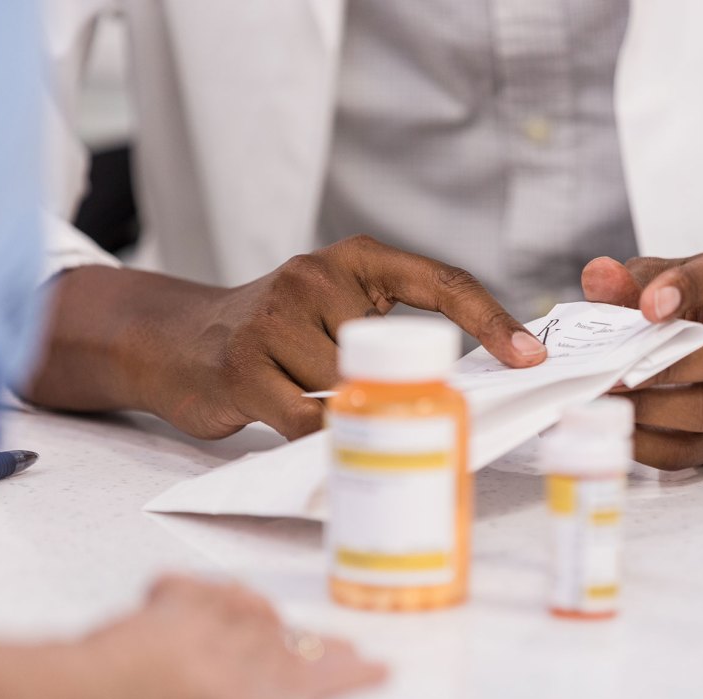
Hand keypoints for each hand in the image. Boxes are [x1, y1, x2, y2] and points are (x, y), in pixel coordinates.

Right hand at [28, 235, 546, 439]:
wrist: (172, 340)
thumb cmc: (269, 335)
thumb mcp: (329, 311)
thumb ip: (379, 331)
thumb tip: (450, 385)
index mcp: (353, 260)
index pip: (440, 282)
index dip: (491, 320)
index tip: (531, 358)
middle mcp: (315, 277)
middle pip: (390, 356)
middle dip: (388, 390)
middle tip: (375, 404)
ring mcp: (275, 318)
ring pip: (350, 391)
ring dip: (339, 412)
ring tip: (297, 394)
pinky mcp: (244, 365)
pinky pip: (310, 419)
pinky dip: (316, 434)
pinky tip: (289, 418)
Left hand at [91, 575, 385, 698]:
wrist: (82, 691)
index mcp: (251, 698)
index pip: (313, 683)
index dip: (348, 675)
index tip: (376, 668)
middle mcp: (240, 653)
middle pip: (293, 646)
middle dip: (325, 648)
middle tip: (350, 647)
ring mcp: (209, 620)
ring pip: (258, 614)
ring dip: (276, 622)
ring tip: (285, 627)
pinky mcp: (176, 599)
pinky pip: (208, 591)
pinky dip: (216, 597)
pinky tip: (219, 601)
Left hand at [582, 245, 702, 469]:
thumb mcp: (680, 277)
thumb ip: (637, 278)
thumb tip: (597, 277)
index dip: (689, 287)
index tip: (647, 306)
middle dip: (664, 366)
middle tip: (612, 371)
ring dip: (654, 409)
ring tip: (608, 400)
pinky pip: (698, 449)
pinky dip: (652, 445)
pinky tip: (619, 430)